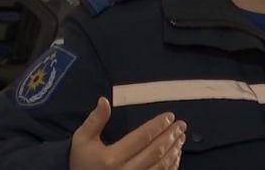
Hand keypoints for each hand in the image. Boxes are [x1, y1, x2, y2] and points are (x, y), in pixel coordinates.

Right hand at [70, 97, 186, 169]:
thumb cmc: (82, 162)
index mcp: (112, 158)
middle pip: (155, 151)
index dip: (158, 125)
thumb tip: (104, 100)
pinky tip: (176, 155)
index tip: (170, 116)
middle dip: (171, 136)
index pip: (142, 137)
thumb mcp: (82, 141)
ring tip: (181, 137)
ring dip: (174, 150)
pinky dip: (171, 166)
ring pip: (161, 165)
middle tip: (182, 125)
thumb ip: (94, 121)